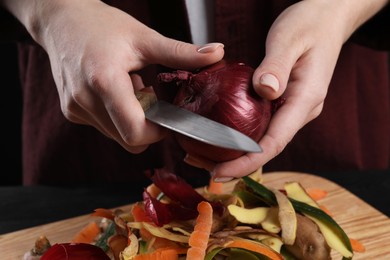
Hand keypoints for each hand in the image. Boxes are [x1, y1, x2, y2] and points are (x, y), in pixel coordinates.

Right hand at [6, 0, 223, 152]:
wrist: (61, 19)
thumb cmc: (100, 24)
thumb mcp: (144, 37)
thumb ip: (181, 53)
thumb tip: (216, 54)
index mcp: (104, 82)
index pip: (135, 133)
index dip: (158, 132)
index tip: (168, 117)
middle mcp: (85, 100)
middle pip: (128, 139)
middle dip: (147, 126)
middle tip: (151, 96)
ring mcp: (75, 108)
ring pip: (116, 135)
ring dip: (131, 119)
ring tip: (131, 87)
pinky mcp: (71, 111)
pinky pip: (103, 126)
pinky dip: (116, 115)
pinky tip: (116, 90)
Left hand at [186, 0, 387, 180]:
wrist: (326, 19)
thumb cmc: (309, 25)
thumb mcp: (290, 39)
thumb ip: (277, 65)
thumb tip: (265, 90)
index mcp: (305, 100)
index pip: (275, 143)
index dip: (247, 162)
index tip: (220, 172)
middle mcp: (300, 111)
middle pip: (266, 148)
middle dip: (236, 163)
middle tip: (200, 166)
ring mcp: (293, 109)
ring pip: (263, 139)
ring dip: (236, 152)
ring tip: (204, 156)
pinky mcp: (284, 103)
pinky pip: (261, 125)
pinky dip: (240, 134)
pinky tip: (220, 134)